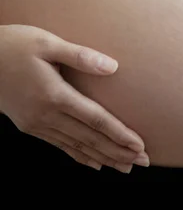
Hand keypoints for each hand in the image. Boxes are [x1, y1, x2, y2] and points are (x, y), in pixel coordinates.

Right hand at [0, 24, 148, 171]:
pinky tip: (93, 162)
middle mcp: (46, 115)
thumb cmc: (14, 45)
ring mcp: (36, 124)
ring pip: (76, 146)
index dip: (119, 134)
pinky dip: (79, 156)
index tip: (139, 145)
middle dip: (118, 152)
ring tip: (125, 167)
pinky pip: (59, 145)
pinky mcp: (29, 125)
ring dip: (103, 157)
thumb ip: (81, 56)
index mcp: (54, 95)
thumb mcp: (47, 43)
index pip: (95, 120)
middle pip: (89, 139)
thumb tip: (113, 67)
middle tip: (143, 162)